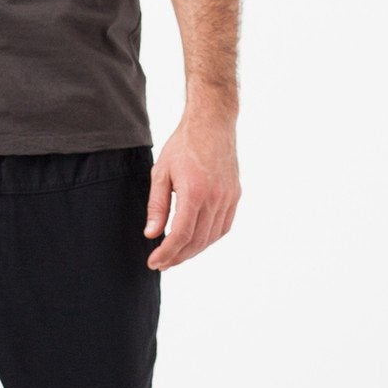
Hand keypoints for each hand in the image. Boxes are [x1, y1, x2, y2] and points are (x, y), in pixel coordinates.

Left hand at [144, 113, 240, 270]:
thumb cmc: (183, 145)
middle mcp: (215, 198)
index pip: (181, 235)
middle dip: (178, 257)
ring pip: (211, 237)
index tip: (154, 262)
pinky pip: (223, 226)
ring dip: (193, 251)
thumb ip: (157, 206)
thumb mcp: (161, 173)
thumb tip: (152, 235)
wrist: (212, 124)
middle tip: (162, 263)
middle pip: (197, 241)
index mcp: (194, 192)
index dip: (167, 253)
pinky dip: (209, 238)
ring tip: (176, 255)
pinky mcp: (235, 196)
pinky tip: (195, 240)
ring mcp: (228, 198)